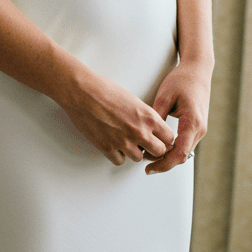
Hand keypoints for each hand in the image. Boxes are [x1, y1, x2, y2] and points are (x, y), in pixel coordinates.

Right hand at [61, 66, 176, 165]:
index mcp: (148, 117)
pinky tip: (114, 145)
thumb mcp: (133, 99)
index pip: (169, 137)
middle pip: (159, 151)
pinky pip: (119, 161)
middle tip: (146, 144)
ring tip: (125, 141)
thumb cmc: (103, 90)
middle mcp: (139, 131)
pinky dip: (117, 155)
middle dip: (153, 148)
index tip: (159, 138)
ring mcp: (123, 142)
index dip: (164, 139)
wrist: (82, 92)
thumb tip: (148, 126)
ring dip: (134, 151)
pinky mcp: (107, 148)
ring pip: (139, 158)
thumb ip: (144, 116)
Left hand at [145, 60, 210, 174]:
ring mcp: (200, 129)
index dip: (164, 164)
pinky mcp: (197, 127)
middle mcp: (200, 129)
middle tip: (145, 166)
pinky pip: (185, 144)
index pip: (179, 153)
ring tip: (149, 157)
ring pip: (184, 152)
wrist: (198, 71)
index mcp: (192, 123)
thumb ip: (157, 117)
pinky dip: (173, 149)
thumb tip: (146, 135)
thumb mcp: (164, 96)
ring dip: (168, 157)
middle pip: (182, 156)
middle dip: (164, 163)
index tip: (149, 168)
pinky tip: (159, 148)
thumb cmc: (182, 80)